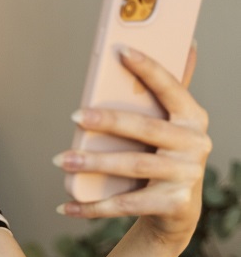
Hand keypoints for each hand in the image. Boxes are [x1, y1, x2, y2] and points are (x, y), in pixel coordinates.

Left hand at [54, 44, 210, 245]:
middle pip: (145, 129)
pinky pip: (126, 204)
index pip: (170, 87)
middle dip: (108, 122)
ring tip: (61, 159)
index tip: (121, 50)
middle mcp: (196, 144)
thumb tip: (188, 44)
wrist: (177, 211)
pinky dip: (93, 206)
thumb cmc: (163, 157)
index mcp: (193, 117)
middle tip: (74, 117)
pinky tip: (66, 205)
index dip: (148, 68)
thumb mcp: (168, 127)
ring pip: (133, 166)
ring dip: (93, 163)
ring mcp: (187, 176)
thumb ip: (169, 93)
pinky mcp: (175, 205)